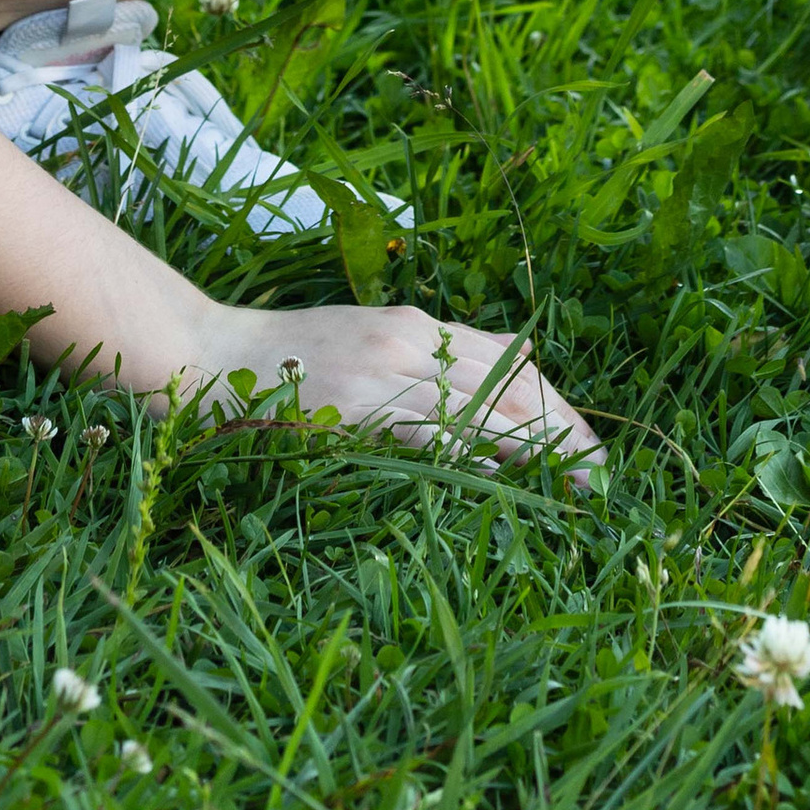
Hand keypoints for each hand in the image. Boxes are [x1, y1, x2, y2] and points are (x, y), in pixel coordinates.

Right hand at [181, 301, 600, 474]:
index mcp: (412, 323)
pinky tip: (504, 478)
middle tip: (599, 473)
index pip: (508, 359)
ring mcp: (383, 368)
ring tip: (573, 485)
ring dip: (535, 446)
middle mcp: (407, 336)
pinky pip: (428, 428)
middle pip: (508, 381)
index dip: (556, 401)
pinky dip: (472, 451)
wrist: (210, 354)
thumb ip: (416, 362)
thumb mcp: (362, 347)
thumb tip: (481, 390)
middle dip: (563, 426)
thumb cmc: (284, 361)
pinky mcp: (356, 402)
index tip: (587, 442)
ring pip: (480, 405)